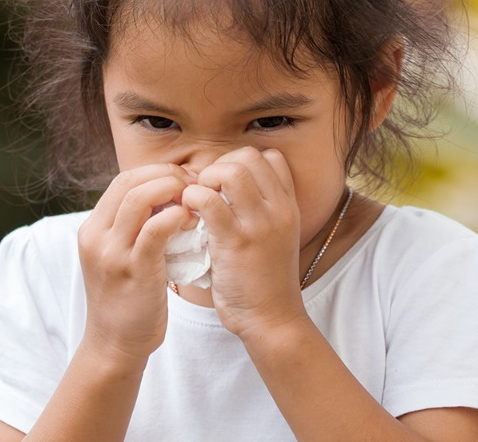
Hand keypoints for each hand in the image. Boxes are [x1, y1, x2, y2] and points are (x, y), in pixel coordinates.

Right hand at [77, 164, 196, 365]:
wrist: (114, 343)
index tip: (182, 181)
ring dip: (172, 191)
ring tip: (194, 201)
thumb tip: (165, 199)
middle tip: (193, 185)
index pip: (122, 180)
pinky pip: (155, 229)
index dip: (155, 173)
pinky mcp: (133, 270)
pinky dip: (176, 216)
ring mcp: (112, 253)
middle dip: (166, 176)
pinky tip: (191, 221)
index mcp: (92, 229)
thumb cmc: (125, 299)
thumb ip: (131, 229)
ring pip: (139, 198)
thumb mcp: (117, 256)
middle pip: (130, 182)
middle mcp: (96, 236)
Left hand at [181, 147, 305, 339]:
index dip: (241, 163)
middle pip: (248, 156)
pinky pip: (208, 200)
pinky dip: (191, 199)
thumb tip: (222, 187)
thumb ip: (258, 211)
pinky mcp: (235, 242)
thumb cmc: (264, 281)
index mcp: (289, 206)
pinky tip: (188, 216)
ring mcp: (259, 224)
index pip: (270, 157)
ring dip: (206, 179)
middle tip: (205, 193)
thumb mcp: (274, 238)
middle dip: (219, 166)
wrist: (272, 320)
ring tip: (197, 202)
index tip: (224, 186)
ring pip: (231, 170)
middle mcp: (279, 209)